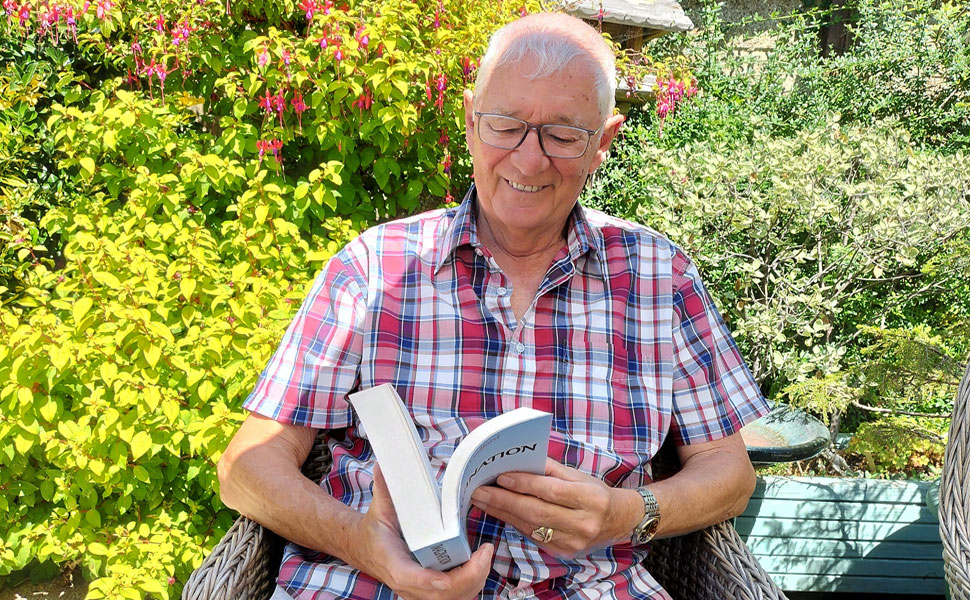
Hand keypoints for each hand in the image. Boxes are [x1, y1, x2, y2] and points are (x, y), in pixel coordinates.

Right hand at [348, 465, 493, 599]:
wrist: (364, 548)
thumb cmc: (374, 530)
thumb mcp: (379, 508)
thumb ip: (384, 488)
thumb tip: (383, 465)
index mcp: (393, 563)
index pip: (411, 579)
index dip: (431, 581)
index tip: (447, 577)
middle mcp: (407, 584)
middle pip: (441, 594)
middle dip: (468, 577)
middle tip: (485, 551)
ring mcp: (418, 591)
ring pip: (451, 598)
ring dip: (474, 581)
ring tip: (486, 555)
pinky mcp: (428, 591)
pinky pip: (454, 596)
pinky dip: (471, 583)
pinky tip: (480, 564)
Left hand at [470, 458, 639, 558]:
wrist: (618, 521)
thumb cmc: (595, 493)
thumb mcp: (579, 476)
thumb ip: (550, 469)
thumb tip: (518, 463)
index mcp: (590, 499)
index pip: (551, 491)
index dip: (524, 485)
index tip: (500, 477)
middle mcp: (583, 523)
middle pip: (536, 512)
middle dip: (504, 501)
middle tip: (479, 491)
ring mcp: (573, 542)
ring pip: (531, 527)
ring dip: (503, 513)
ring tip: (482, 500)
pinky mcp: (564, 552)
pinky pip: (533, 536)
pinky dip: (514, 523)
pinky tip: (500, 512)